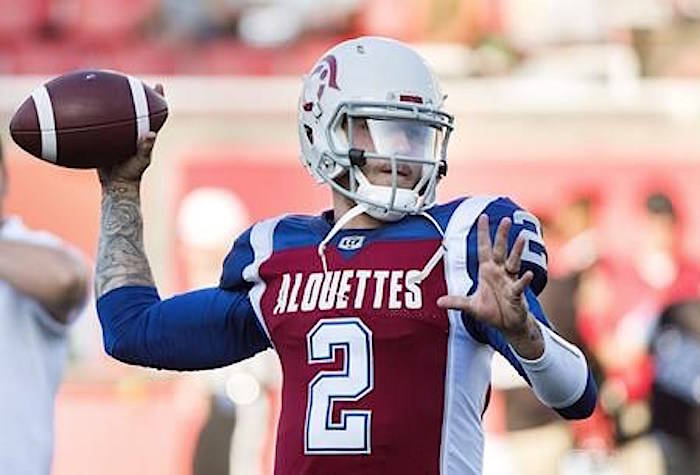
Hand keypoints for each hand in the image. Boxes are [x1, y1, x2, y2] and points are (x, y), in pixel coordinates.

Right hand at [98, 84, 163, 187]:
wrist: (115, 186)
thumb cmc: (132, 175)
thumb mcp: (140, 161)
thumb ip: (145, 148)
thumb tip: (150, 134)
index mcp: (144, 133)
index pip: (154, 112)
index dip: (158, 98)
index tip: (158, 85)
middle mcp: (132, 131)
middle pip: (134, 108)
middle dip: (133, 92)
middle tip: (129, 78)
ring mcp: (118, 135)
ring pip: (114, 114)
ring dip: (110, 101)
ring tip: (103, 85)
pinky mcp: (105, 139)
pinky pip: (98, 125)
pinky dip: (91, 118)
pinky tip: (78, 110)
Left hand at [437, 214, 535, 338]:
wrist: (507, 325)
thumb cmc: (491, 311)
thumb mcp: (471, 306)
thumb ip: (456, 302)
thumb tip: (438, 302)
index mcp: (487, 271)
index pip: (484, 249)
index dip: (483, 234)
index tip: (482, 217)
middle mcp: (499, 273)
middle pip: (500, 250)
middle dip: (502, 236)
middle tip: (505, 220)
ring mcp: (509, 281)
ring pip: (513, 262)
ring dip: (517, 251)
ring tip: (522, 238)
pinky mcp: (516, 294)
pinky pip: (519, 285)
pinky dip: (523, 280)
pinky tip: (526, 274)